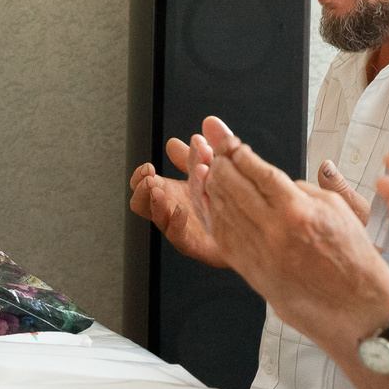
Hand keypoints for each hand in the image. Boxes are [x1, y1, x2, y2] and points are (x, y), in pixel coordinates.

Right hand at [129, 138, 225, 266]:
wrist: (249, 225)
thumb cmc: (224, 199)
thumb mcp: (208, 171)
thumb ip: (191, 157)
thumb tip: (172, 143)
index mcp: (170, 191)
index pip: (142, 185)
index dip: (139, 176)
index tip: (149, 167)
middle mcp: (171, 210)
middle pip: (141, 204)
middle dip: (142, 190)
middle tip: (150, 179)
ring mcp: (182, 229)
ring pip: (158, 220)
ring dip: (155, 204)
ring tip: (159, 191)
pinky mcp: (196, 245)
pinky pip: (179, 238)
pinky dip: (175, 223)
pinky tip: (180, 210)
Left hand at [200, 114, 388, 342]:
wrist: (355, 305)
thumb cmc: (352, 256)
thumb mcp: (339, 209)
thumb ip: (304, 188)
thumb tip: (276, 180)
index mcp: (298, 211)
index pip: (259, 172)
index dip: (239, 153)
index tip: (229, 141)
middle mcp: (274, 232)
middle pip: (235, 188)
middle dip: (221, 165)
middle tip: (213, 150)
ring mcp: (260, 254)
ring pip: (224, 212)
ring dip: (213, 188)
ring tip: (209, 171)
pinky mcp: (252, 272)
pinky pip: (224, 239)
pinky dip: (214, 217)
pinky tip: (212, 203)